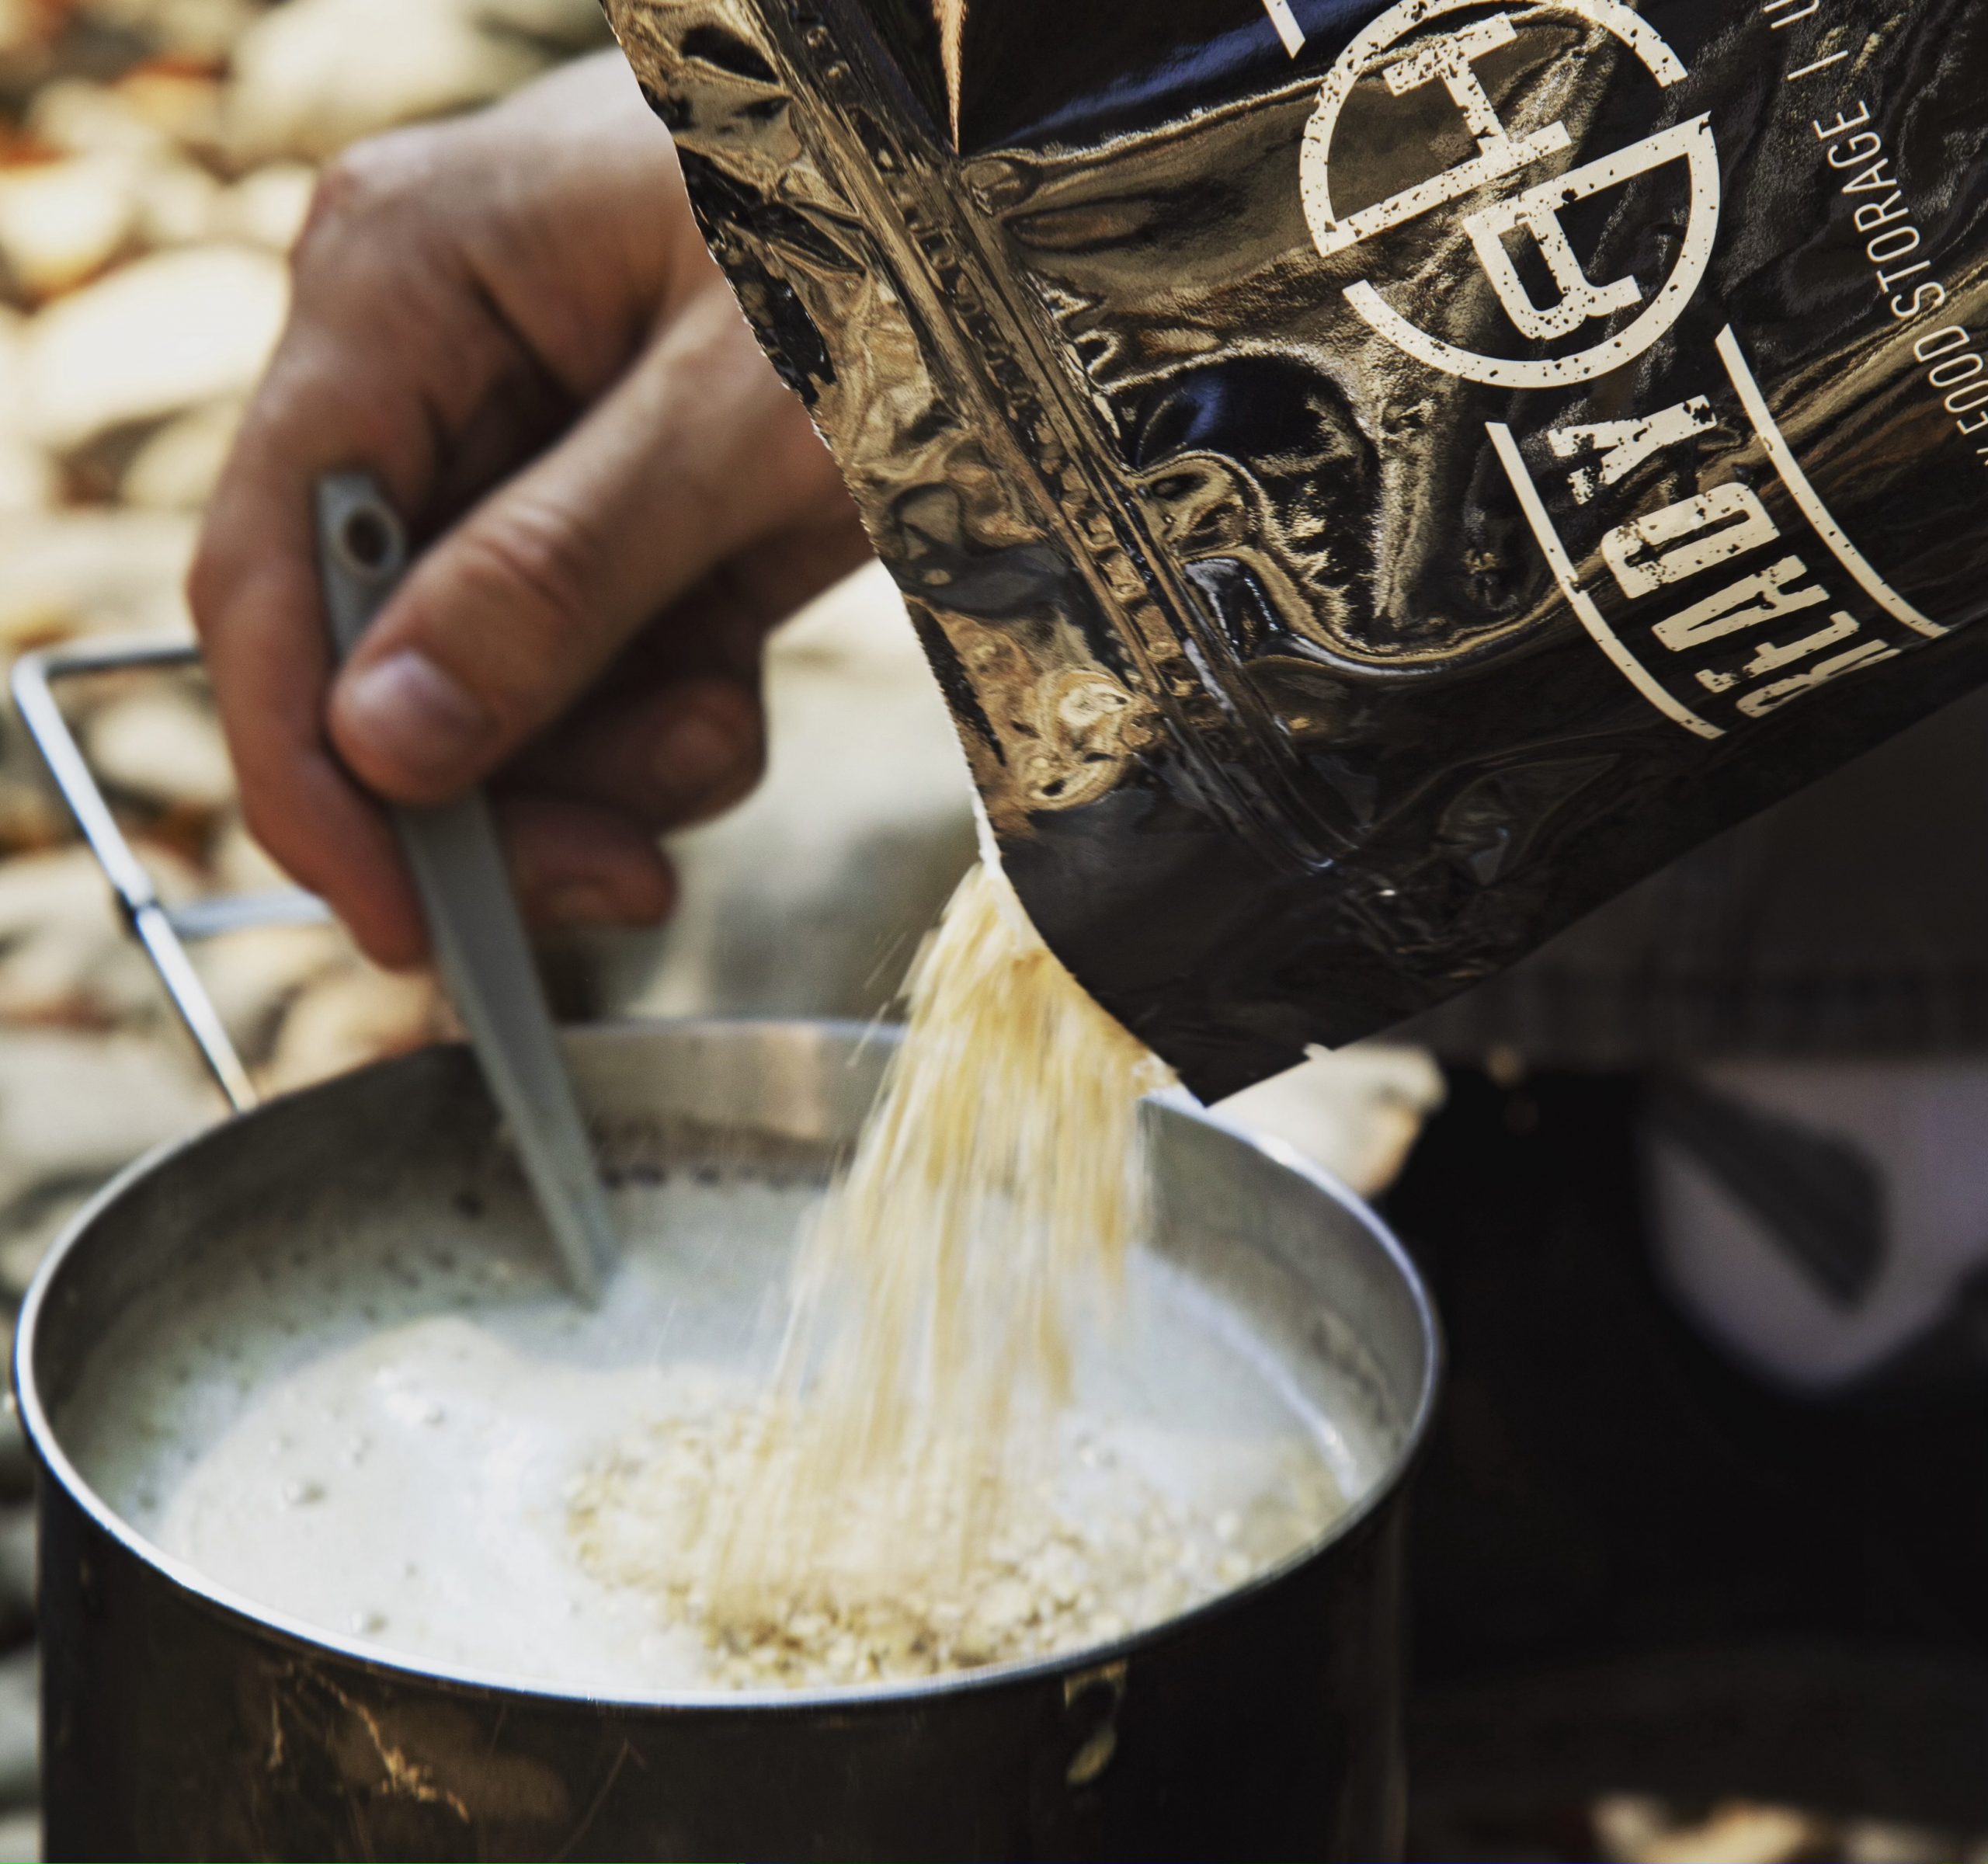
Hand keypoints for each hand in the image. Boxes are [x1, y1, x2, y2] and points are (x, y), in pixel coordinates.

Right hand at [190, 52, 870, 966]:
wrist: (1041, 222)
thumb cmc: (904, 238)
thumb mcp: (742, 418)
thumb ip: (561, 574)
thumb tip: (386, 741)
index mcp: (403, 286)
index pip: (269, 568)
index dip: (308, 771)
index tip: (396, 921)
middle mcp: (435, 371)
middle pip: (382, 653)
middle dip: (499, 789)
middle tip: (615, 879)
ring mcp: (531, 453)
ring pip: (497, 691)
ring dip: (603, 766)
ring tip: (716, 732)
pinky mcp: (628, 519)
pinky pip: (599, 677)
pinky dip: (662, 727)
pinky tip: (729, 704)